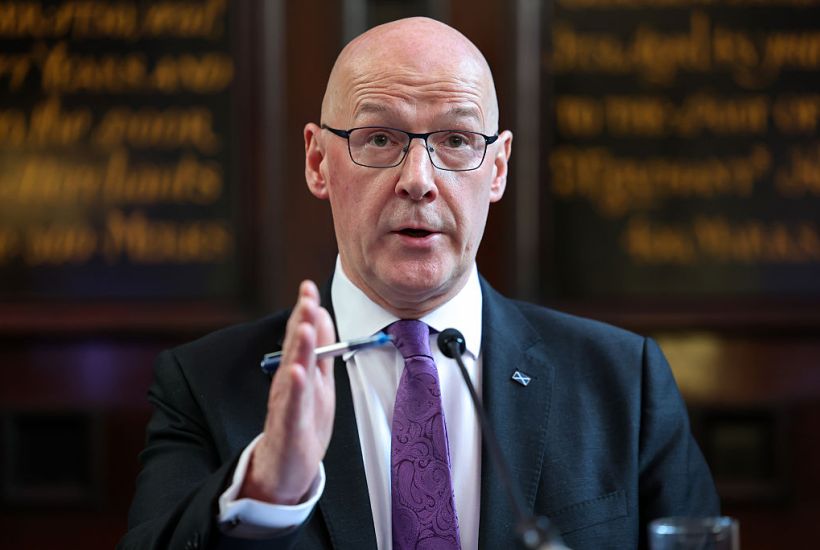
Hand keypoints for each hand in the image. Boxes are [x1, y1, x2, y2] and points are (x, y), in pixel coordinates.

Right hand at [239, 280, 335, 503]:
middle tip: (307, 296)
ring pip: (292, 373)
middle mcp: (288, 384)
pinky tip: (296, 372)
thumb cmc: (302, 424)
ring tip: (304, 326)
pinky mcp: (288, 428)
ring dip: (298, 349)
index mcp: (298, 372)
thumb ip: (319, 350)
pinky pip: (291, 406)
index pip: (301, 336)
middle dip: (301, 321)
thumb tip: (321, 314)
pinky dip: (293, 389)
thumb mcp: (317, 382)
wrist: (284, 471)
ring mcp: (287, 405)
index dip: (305, 312)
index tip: (308, 286)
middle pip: (295, 348)